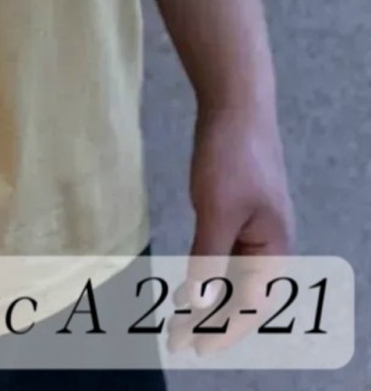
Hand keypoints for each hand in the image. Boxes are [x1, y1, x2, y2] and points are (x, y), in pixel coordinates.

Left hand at [170, 104, 295, 354]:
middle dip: (212, 321)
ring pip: (232, 274)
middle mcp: (268, 241)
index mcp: (273, 247)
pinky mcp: (237, 207)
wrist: (235, 102)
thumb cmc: (231, 155)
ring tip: (179, 318)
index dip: (225, 331)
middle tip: (178, 341)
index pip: (252, 305)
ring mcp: (254, 224)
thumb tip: (199, 304)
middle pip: (243, 294)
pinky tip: (188, 280)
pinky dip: (207, 271)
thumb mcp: (216, 211)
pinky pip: (225, 252)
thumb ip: (208, 259)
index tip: (196, 349)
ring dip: (208, 297)